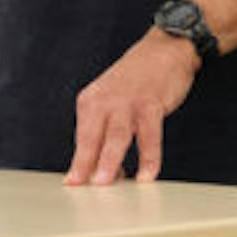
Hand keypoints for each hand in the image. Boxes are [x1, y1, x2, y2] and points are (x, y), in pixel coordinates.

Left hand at [65, 29, 200, 184]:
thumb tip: (103, 171)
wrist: (163, 49)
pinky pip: (149, 136)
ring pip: (117, 136)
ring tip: (106, 183)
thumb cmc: (136, 81)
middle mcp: (105, 101)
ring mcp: (128, 102)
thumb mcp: (112, 101)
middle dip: (86, 163)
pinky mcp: (151, 104)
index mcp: (90, 101)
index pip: (82, 139)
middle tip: (81, 187)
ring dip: (111, 160)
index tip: (73, 185)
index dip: (78, 164)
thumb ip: (106, 133)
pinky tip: (147, 174)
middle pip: (93, 137)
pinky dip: (149, 157)